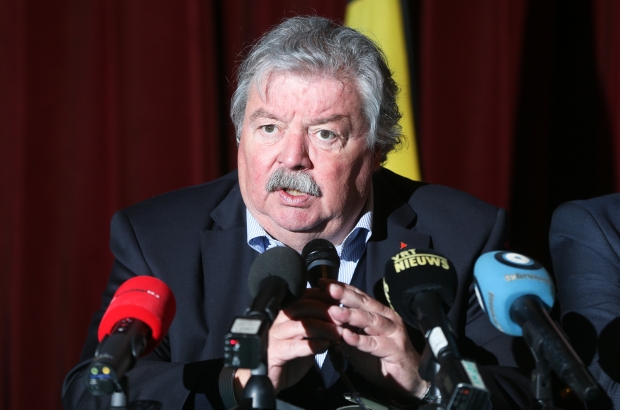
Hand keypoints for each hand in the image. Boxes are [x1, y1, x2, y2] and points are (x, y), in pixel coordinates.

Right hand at [234, 288, 341, 395]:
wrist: (269, 378)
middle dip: (324, 310)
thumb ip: (317, 326)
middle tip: (341, 318)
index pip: (303, 296)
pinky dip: (313, 345)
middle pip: (302, 306)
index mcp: (284, 313)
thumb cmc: (288, 355)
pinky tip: (324, 346)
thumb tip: (339, 317)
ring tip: (337, 333)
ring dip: (323, 327)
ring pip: (300, 325)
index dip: (322, 297)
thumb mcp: (305, 337)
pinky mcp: (275, 352)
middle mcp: (277, 320)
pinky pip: (295, 346)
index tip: (339, 302)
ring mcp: (275, 336)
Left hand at [321, 279, 429, 398]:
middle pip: (365, 303)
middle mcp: (387, 318)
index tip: (323, 282)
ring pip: (371, 320)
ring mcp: (393, 333)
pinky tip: (347, 336)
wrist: (407, 379)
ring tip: (335, 312)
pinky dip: (360, 339)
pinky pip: (375, 343)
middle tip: (330, 289)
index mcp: (379, 312)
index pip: (359, 296)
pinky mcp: (395, 350)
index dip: (342, 288)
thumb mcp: (360, 339)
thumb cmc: (382, 357)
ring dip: (352, 315)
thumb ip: (347, 327)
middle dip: (346, 295)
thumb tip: (326, 316)